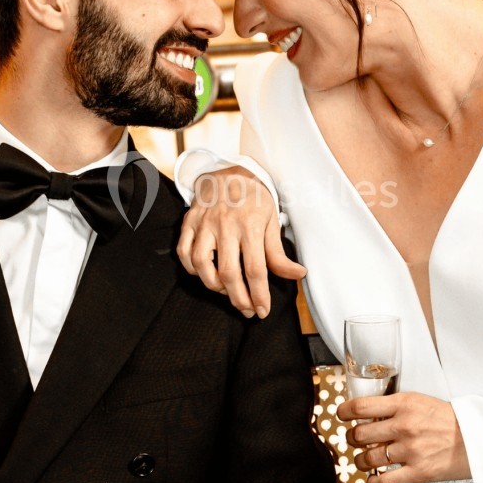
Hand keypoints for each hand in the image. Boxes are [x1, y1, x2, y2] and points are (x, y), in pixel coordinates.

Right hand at [178, 166, 305, 318]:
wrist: (228, 171)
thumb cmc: (253, 198)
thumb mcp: (272, 220)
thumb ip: (279, 252)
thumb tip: (298, 275)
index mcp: (250, 225)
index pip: (255, 269)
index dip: (259, 295)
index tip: (262, 311)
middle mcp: (225, 225)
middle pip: (228, 273)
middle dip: (239, 299)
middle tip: (247, 311)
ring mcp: (204, 223)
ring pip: (201, 265)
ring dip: (214, 286)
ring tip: (227, 292)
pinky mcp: (189, 222)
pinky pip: (184, 252)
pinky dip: (192, 269)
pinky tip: (206, 275)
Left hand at [338, 392, 471, 482]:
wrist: (478, 439)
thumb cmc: (450, 420)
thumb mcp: (421, 402)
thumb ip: (395, 407)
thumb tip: (369, 416)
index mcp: (404, 404)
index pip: (361, 406)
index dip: (344, 413)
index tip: (341, 416)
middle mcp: (404, 425)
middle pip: (359, 435)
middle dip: (352, 439)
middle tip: (355, 440)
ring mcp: (410, 450)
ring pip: (368, 459)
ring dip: (361, 461)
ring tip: (365, 460)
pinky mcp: (418, 472)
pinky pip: (384, 482)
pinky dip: (373, 482)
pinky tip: (374, 479)